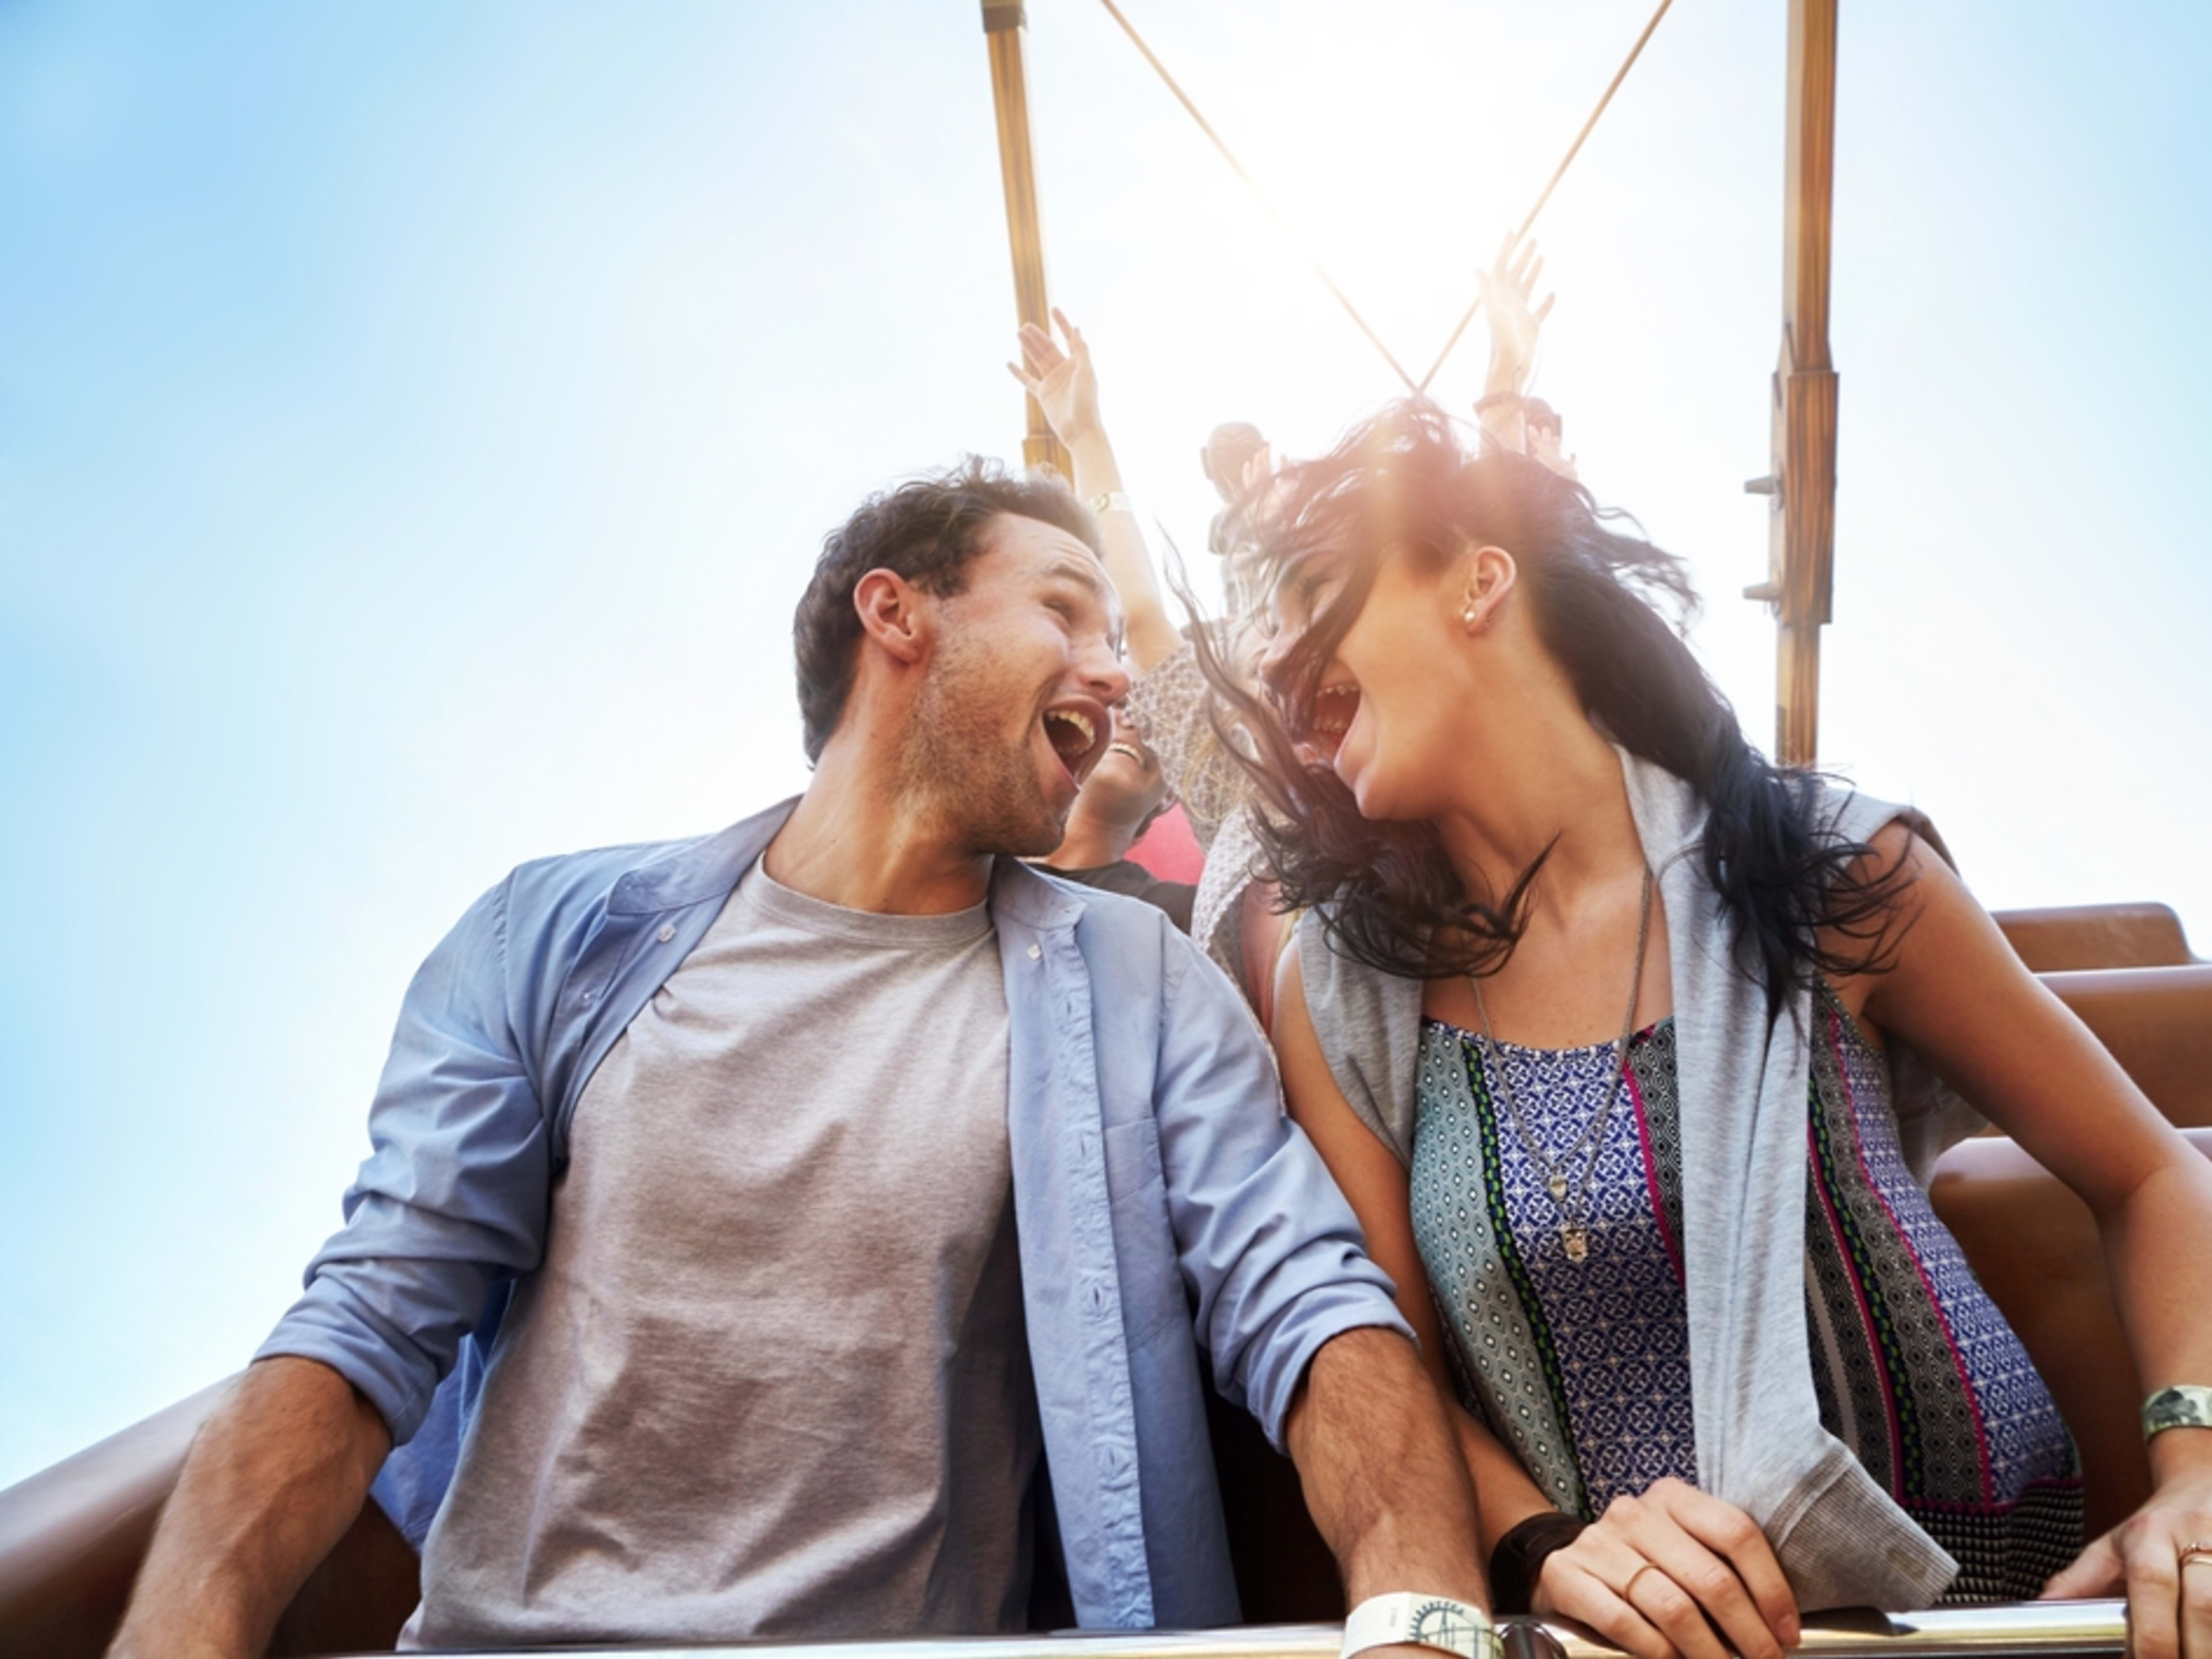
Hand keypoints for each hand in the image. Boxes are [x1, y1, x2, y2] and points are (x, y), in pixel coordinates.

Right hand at [1008, 307, 1104, 448]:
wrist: (1080, 430)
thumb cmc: (1087, 402)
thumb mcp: (1086, 372)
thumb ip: (1080, 349)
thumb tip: (1077, 327)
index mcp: (1077, 363)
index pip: (1068, 338)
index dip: (1062, 323)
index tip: (1053, 309)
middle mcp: (1064, 370)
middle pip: (1048, 347)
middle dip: (1037, 336)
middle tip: (1025, 325)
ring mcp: (1053, 382)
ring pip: (1037, 359)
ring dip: (1028, 347)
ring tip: (1018, 333)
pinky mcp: (1043, 394)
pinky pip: (1028, 380)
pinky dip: (1018, 372)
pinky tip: (1010, 363)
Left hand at [1479, 231, 1554, 397]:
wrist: (1509, 365)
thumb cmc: (1501, 340)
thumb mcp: (1494, 312)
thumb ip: (1487, 290)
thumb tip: (1476, 270)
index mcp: (1499, 295)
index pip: (1502, 265)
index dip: (1506, 248)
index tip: (1513, 230)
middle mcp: (1509, 302)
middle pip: (1516, 272)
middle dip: (1523, 255)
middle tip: (1532, 238)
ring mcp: (1520, 313)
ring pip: (1528, 286)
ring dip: (1534, 271)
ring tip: (1541, 255)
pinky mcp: (1531, 326)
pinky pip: (1540, 310)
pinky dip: (1547, 301)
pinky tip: (1553, 293)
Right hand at [1530, 1480, 1799, 1658]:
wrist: (1564, 1561)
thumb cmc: (1641, 1563)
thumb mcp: (1682, 1547)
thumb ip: (1722, 1567)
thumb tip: (1780, 1626)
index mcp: (1672, 1498)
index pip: (1736, 1533)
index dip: (1770, 1588)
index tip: (1786, 1633)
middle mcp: (1635, 1513)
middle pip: (1710, 1577)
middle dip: (1748, 1633)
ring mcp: (1599, 1543)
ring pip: (1671, 1606)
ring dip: (1708, 1651)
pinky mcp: (1568, 1576)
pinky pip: (1625, 1623)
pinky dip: (1658, 1652)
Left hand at [2043, 1463, 2211, 1658]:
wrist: (2203, 1488)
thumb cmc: (2154, 1528)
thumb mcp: (2110, 1548)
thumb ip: (2078, 1582)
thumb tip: (2040, 1609)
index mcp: (2150, 1534)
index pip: (2151, 1581)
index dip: (2152, 1632)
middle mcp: (2198, 1538)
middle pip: (2204, 1607)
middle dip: (2190, 1651)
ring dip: (2207, 1646)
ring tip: (2186, 1656)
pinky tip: (2205, 1644)